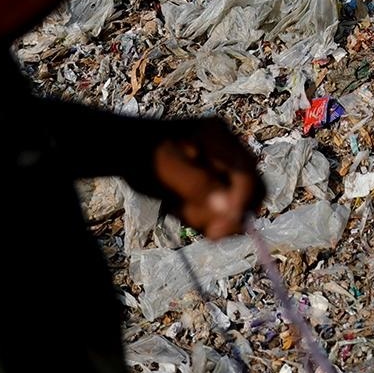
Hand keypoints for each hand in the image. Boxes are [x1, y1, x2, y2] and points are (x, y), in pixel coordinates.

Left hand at [149, 118, 265, 239]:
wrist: (122, 149)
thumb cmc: (143, 157)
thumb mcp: (167, 171)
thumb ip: (199, 187)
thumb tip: (229, 210)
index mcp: (218, 138)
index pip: (247, 177)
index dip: (240, 206)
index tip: (220, 230)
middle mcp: (227, 149)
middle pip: (251, 190)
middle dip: (231, 215)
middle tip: (210, 233)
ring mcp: (222, 163)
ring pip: (236, 201)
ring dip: (211, 215)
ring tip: (179, 210)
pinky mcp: (214, 177)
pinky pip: (221, 204)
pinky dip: (203, 213)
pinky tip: (180, 207)